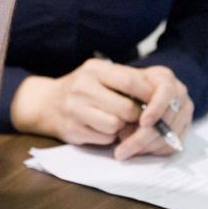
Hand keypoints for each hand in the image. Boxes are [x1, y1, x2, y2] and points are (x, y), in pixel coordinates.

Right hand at [11, 60, 192, 156]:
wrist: (46, 103)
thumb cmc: (83, 89)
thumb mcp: (101, 75)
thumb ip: (127, 80)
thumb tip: (161, 94)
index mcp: (95, 69)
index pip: (131, 82)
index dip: (150, 95)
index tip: (161, 103)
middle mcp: (83, 86)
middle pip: (127, 108)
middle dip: (137, 116)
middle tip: (138, 117)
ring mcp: (75, 109)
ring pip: (116, 125)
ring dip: (122, 128)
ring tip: (116, 122)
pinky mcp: (72, 130)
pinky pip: (104, 139)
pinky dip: (108, 138)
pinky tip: (102, 129)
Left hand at [111, 64, 193, 159]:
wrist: (133, 96)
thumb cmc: (123, 91)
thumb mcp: (120, 90)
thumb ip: (124, 104)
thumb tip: (124, 129)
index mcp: (163, 77)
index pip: (167, 92)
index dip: (156, 109)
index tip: (143, 123)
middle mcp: (178, 93)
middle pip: (169, 118)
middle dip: (145, 137)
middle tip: (122, 149)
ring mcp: (184, 111)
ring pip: (170, 136)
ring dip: (147, 147)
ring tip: (125, 150)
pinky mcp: (184, 128)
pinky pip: (172, 145)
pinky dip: (154, 151)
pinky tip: (137, 150)